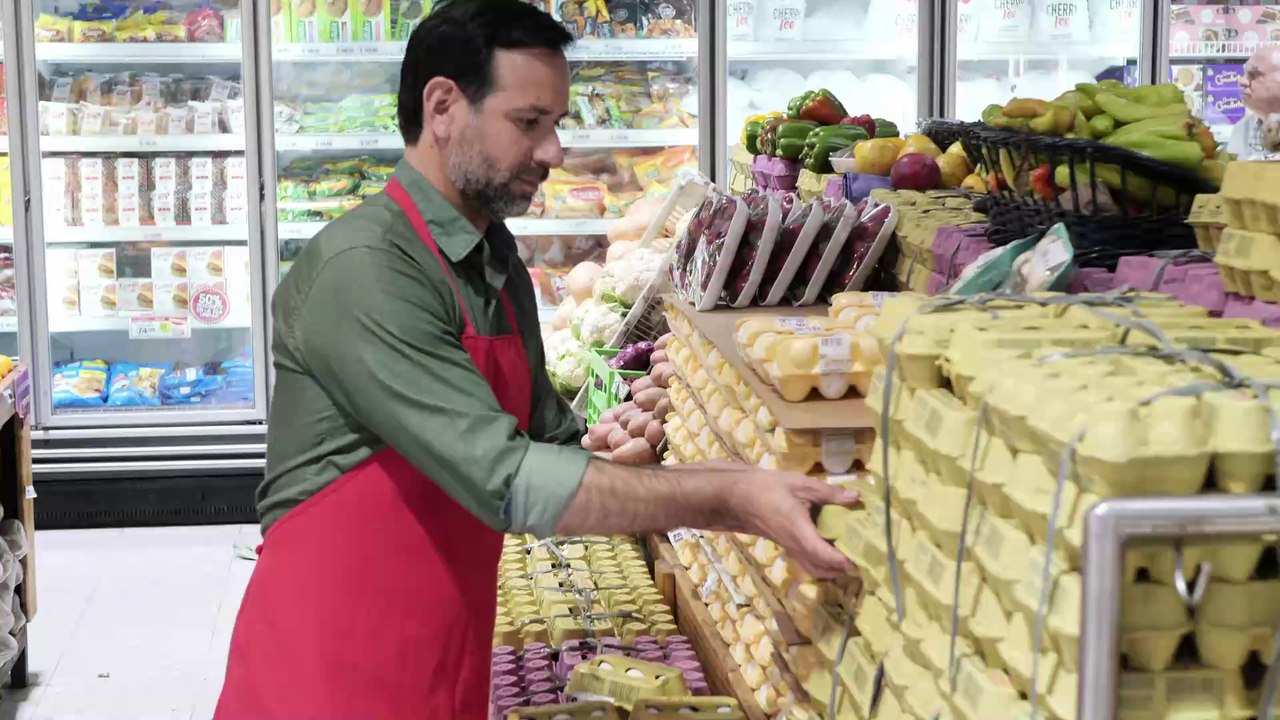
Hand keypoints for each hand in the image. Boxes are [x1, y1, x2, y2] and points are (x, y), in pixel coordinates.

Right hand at [698, 464, 858, 579]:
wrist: (737, 496)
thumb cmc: (767, 488)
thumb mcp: (800, 484)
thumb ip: (829, 493)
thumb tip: (855, 498)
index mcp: (799, 531)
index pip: (823, 554)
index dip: (841, 561)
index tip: (859, 561)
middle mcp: (794, 545)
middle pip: (820, 568)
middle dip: (840, 570)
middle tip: (860, 561)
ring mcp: (788, 547)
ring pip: (812, 567)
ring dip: (830, 568)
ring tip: (848, 557)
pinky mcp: (785, 544)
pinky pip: (805, 560)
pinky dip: (820, 561)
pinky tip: (828, 548)